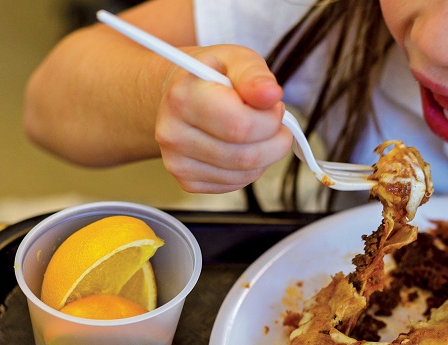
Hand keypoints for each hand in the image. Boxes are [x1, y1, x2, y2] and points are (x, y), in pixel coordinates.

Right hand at [154, 45, 292, 193]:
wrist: (180, 95)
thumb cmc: (212, 76)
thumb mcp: (235, 59)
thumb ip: (254, 74)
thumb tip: (271, 94)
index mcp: (183, 98)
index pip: (242, 126)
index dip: (271, 119)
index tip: (273, 106)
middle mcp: (173, 134)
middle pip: (246, 156)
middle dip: (274, 141)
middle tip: (274, 122)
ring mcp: (177, 162)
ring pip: (245, 174)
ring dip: (265, 155)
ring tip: (257, 131)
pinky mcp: (187, 181)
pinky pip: (236, 184)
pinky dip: (250, 169)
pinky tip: (242, 146)